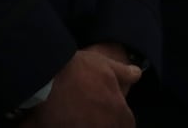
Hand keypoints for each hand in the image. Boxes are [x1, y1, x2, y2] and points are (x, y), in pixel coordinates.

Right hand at [19, 48, 139, 127]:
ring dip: (89, 125)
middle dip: (105, 123)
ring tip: (82, 118)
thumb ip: (124, 73)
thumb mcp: (105, 65)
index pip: (127, 124)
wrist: (50, 75)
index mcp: (117, 110)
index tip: (113, 115)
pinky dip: (72, 126)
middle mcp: (105, 125)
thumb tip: (137, 73)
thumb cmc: (79, 68)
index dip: (120, 120)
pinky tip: (67, 122)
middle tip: (94, 115)